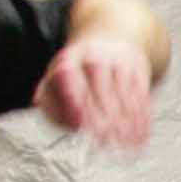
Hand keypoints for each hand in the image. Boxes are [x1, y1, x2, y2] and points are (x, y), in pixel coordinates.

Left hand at [37, 35, 157, 148]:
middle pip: (101, 87)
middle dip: (104, 116)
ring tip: (126, 144)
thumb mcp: (58, 71)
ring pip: (124, 94)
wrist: (113, 37)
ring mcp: (120, 63)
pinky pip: (141, 96)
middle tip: (104, 140)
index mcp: (71, 58)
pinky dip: (142, 119)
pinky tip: (141, 136)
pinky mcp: (138, 70)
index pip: (69, 76)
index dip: (74, 100)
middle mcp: (96, 58)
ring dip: (126, 122)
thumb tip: (38, 103)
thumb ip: (45, 91)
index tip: (78, 125)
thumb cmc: (79, 67)